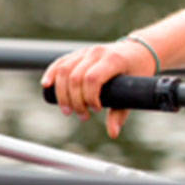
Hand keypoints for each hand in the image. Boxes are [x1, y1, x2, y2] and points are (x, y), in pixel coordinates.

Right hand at [40, 40, 157, 137]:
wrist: (138, 50)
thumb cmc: (138, 71)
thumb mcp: (134, 90)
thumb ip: (121, 112)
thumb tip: (112, 133)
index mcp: (113, 60)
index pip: (93, 78)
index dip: (90, 97)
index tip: (97, 110)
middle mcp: (97, 53)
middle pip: (75, 77)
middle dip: (75, 101)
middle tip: (82, 116)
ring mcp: (86, 51)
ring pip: (64, 70)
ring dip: (62, 93)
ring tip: (67, 110)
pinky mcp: (78, 53)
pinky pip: (60, 62)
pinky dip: (51, 73)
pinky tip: (46, 85)